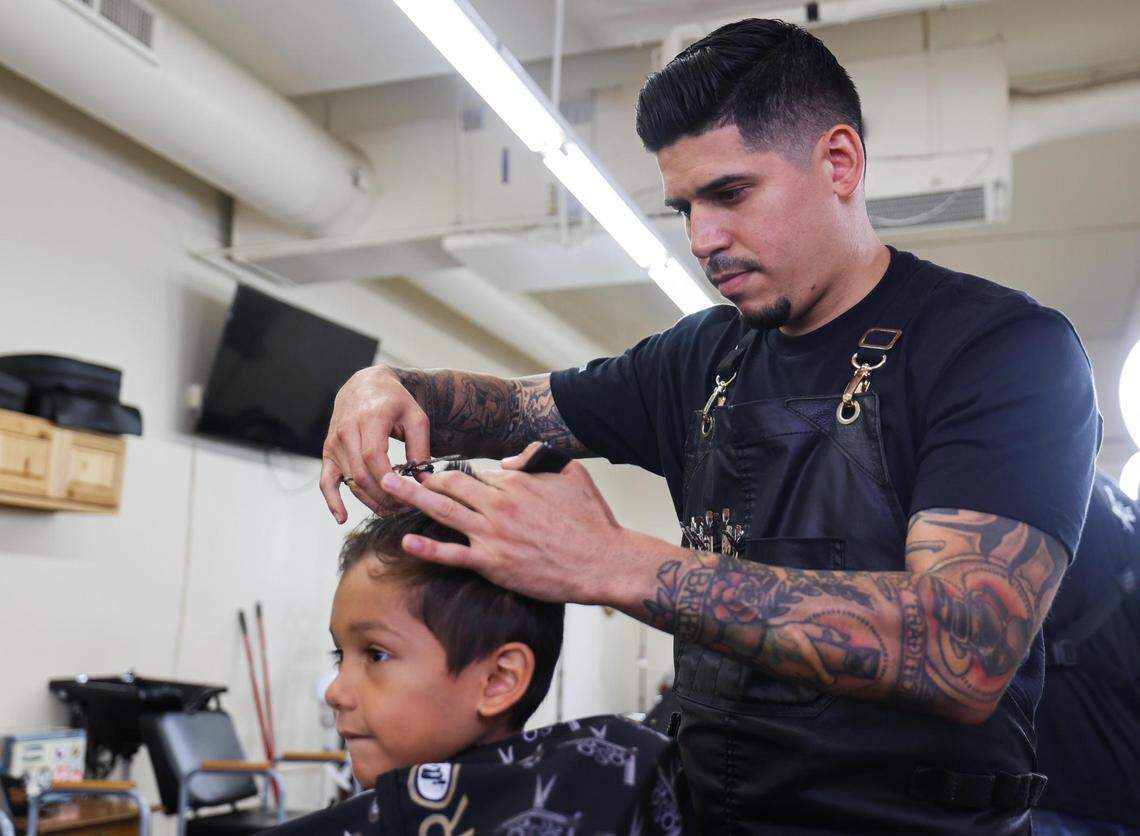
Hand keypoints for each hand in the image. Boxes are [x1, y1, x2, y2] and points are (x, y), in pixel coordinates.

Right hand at [320, 365, 430, 522]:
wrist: (365, 385)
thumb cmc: (394, 401)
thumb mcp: (416, 417)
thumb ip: (421, 448)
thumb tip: (425, 481)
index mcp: (370, 418)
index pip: (374, 457)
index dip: (389, 482)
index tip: (408, 496)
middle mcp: (347, 430)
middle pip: (361, 474)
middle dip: (384, 496)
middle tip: (405, 508)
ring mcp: (335, 442)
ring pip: (350, 481)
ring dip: (370, 501)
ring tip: (392, 510)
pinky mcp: (328, 452)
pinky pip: (326, 481)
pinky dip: (332, 501)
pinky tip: (342, 517)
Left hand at [378, 442, 628, 604]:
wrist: (602, 561)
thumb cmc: (591, 519)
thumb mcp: (571, 473)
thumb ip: (538, 457)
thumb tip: (508, 461)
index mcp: (515, 483)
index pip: (474, 473)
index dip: (453, 472)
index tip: (434, 473)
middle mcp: (498, 505)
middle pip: (449, 484)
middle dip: (419, 476)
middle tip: (395, 472)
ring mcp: (493, 535)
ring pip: (443, 511)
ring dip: (411, 498)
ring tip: (386, 489)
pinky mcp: (493, 564)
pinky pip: (453, 554)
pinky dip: (427, 547)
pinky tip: (406, 541)